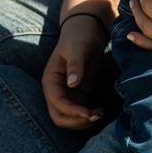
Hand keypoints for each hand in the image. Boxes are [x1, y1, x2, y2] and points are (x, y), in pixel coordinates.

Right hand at [42, 14, 106, 128]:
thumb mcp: (78, 48)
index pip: (57, 104)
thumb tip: (72, 84)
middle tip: (96, 116)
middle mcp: (55, 91)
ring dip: (82, 122)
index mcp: (50, 80)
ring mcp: (66, 94)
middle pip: (59, 117)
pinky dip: (88, 116)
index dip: (71, 112)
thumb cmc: (80, 37)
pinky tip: (101, 111)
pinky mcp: (78, 94)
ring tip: (100, 114)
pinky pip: (78, 112)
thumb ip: (75, 65)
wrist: (87, 30)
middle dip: (76, 121)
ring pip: (68, 118)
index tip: (88, 113)